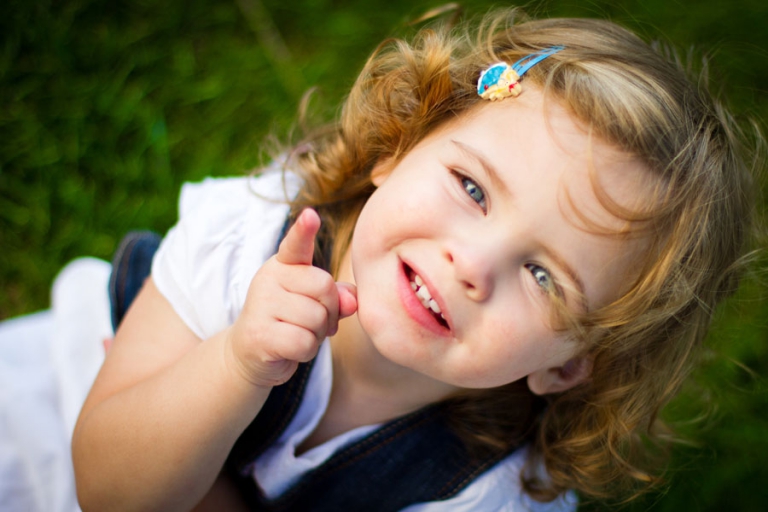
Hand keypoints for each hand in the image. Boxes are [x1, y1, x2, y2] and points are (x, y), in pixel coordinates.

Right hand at [226, 208, 356, 386]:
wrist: (250, 354)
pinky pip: (304, 342)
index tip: (310, 215)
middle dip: (329, 311)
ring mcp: (261, 305)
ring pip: (316, 318)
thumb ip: (337, 295)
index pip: (296, 245)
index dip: (304, 231)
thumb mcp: (315, 303)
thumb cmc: (290, 322)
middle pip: (324, 288)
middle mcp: (269, 278)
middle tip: (312, 322)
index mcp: (285, 265)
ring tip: (298, 334)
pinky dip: (306, 351)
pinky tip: (290, 349)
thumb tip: (352, 301)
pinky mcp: (259, 334)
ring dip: (317, 334)